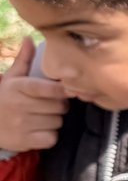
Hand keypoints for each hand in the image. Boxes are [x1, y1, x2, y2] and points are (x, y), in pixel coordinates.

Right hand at [0, 37, 67, 152]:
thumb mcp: (11, 79)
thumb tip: (29, 38)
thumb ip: (24, 60)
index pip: (48, 88)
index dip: (63, 90)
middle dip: (59, 105)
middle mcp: (20, 105)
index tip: (68, 90)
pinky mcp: (26, 142)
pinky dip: (50, 136)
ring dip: (54, 120)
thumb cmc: (4, 99)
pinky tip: (40, 131)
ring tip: (42, 117)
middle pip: (59, 106)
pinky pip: (52, 138)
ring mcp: (22, 125)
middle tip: (49, 104)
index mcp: (18, 87)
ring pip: (57, 122)